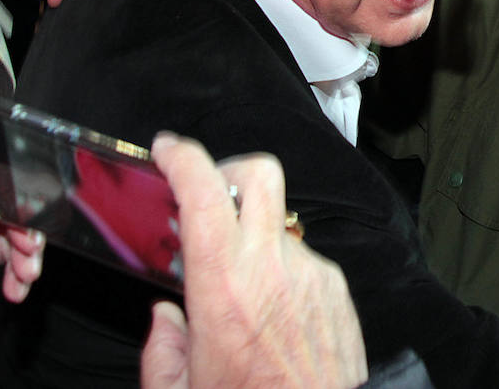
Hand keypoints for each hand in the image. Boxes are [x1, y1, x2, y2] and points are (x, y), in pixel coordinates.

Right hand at [140, 134, 367, 388]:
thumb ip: (160, 350)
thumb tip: (165, 318)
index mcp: (223, 288)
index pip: (204, 193)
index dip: (183, 157)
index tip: (167, 149)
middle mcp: (273, 268)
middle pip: (259, 174)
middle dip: (228, 170)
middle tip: (207, 195)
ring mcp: (312, 274)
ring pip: (280, 226)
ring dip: (255, 241)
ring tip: (242, 293)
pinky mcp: (338, 289)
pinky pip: (303, 262)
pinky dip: (283, 275)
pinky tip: (274, 318)